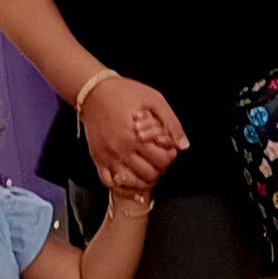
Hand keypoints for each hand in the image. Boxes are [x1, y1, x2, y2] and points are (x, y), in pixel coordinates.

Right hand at [78, 72, 186, 194]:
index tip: (169, 151)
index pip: (162, 160)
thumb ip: (171, 123)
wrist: (94, 92)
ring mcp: (108, 157)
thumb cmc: (123, 93)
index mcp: (137, 136)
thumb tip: (183, 144)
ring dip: (144, 181)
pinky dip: (122, 187)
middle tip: (159, 160)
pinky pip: (109, 182)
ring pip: (131, 183)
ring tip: (149, 172)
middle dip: (159, 169)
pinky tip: (130, 182)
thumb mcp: (154, 100)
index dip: (170, 157)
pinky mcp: (98, 159)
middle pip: (149, 174)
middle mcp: (122, 150)